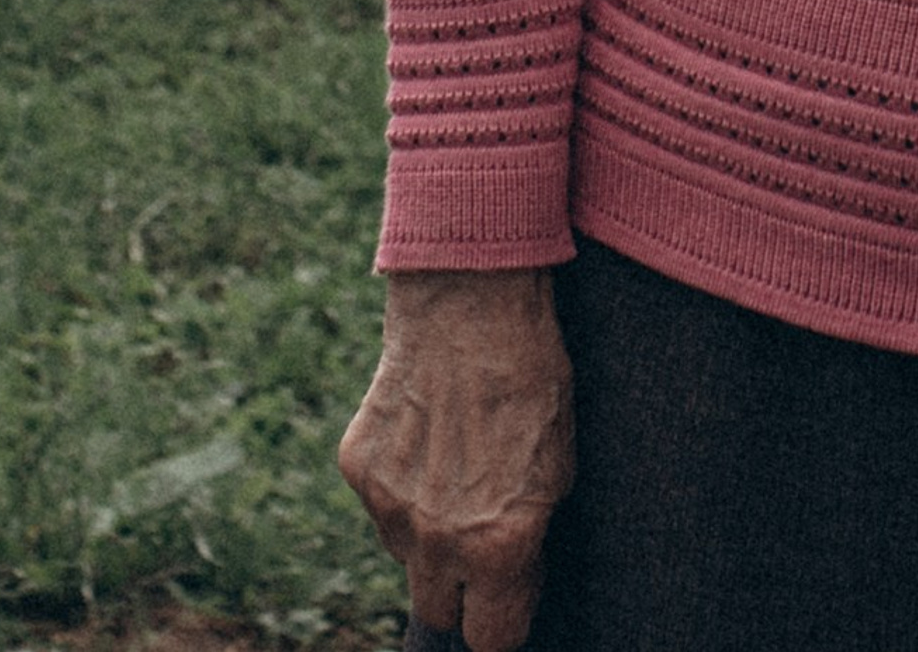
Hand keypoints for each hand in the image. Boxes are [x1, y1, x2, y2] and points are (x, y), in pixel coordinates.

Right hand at [339, 266, 575, 651]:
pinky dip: (399, 485)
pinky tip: (425, 435)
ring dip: (427, 534)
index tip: (511, 596)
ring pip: (405, 556)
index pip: (492, 639)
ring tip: (456, 466)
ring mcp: (390, 506)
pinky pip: (378, 505)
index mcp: (498, 547)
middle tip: (480, 540)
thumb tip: (514, 576)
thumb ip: (531, 534)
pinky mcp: (358, 468)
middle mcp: (438, 541)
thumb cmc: (532, 377)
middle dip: (461, 590)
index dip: (506, 618)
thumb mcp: (559, 464)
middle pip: (439, 612)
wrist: (473, 299)